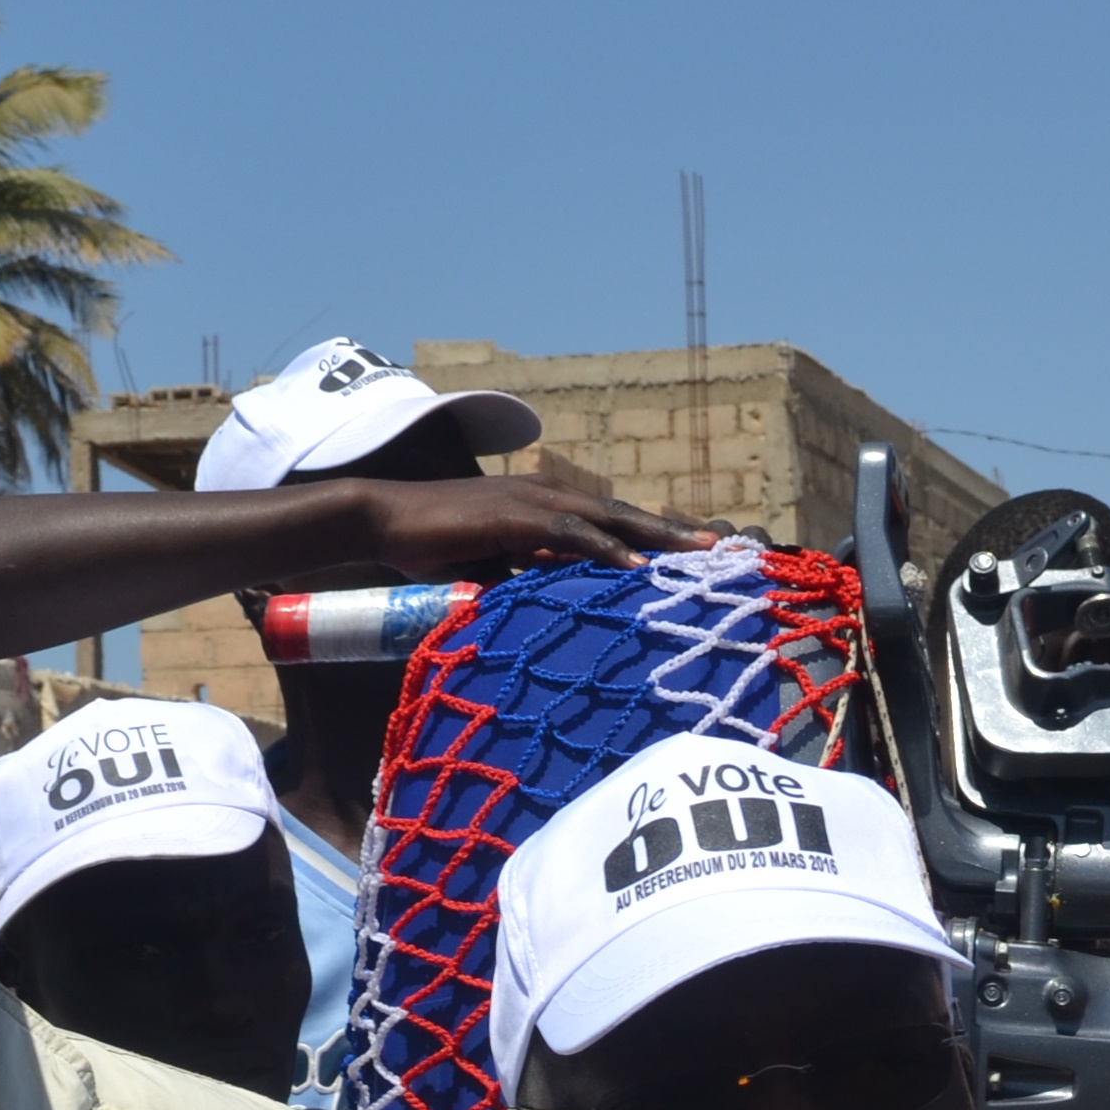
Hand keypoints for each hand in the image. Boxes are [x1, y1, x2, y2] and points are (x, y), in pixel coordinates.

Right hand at [341, 478, 713, 583]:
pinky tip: (637, 568)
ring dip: (657, 539)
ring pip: (610, 520)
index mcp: (550, 507)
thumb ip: (531, 582)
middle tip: (724, 549)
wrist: (385, 519)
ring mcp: (534, 502)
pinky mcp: (514, 516)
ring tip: (699, 557)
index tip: (700, 557)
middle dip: (676, 534)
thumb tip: (558, 613)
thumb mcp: (497, 569)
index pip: (615, 523)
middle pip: (627, 516)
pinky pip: (571, 534)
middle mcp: (551, 496)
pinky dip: (607, 550)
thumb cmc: (435, 548)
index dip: (658, 540)